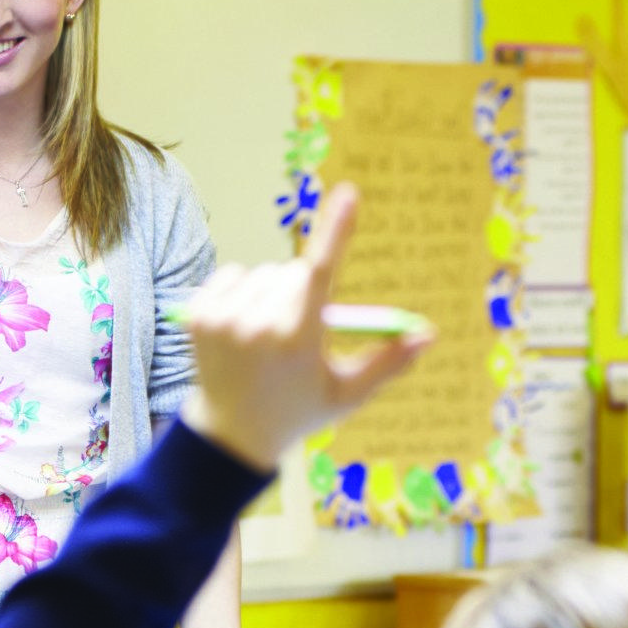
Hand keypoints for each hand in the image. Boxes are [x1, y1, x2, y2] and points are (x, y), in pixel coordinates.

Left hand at [177, 182, 435, 471]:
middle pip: (295, 272)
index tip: (349, 193)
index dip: (337, 231)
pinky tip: (241, 326)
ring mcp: (224, 320)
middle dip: (303, 292)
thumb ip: (388, 363)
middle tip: (295, 334)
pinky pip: (232, 274)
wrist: (231, 434)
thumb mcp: (348, 394)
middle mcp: (259, 326)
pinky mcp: (198, 315)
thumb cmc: (299, 411)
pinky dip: (241, 291)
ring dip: (271, 293)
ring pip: (264, 272)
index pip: (322, 273)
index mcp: (298, 341)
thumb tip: (428, 335)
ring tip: (266, 335)